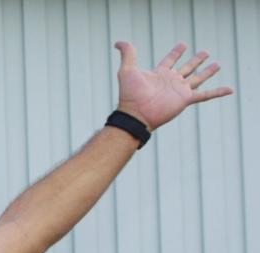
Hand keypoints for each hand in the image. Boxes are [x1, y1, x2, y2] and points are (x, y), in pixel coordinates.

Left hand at [115, 41, 232, 130]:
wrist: (136, 114)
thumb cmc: (130, 94)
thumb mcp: (127, 70)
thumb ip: (127, 54)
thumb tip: (119, 42)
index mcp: (160, 73)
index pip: (170, 60)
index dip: (176, 52)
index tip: (183, 44)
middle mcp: (171, 81)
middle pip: (187, 68)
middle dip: (196, 60)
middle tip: (205, 52)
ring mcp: (179, 90)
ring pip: (198, 78)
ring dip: (208, 72)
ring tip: (217, 64)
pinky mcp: (186, 99)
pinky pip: (206, 95)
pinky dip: (218, 92)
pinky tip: (230, 89)